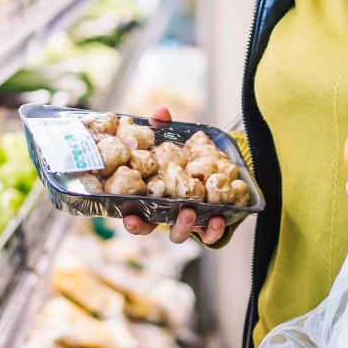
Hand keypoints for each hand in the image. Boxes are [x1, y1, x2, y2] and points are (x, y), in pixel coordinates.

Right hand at [121, 106, 227, 244]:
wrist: (216, 169)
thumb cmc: (181, 158)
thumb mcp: (170, 141)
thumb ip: (163, 128)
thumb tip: (161, 112)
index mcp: (148, 196)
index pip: (133, 213)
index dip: (130, 219)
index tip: (129, 217)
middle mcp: (163, 212)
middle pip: (150, 228)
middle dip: (149, 226)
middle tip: (154, 218)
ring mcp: (185, 221)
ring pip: (178, 234)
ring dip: (183, 226)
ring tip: (190, 210)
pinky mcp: (207, 224)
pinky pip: (209, 235)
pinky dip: (213, 231)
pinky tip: (218, 218)